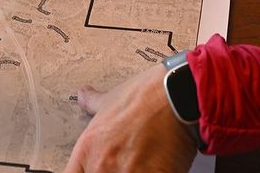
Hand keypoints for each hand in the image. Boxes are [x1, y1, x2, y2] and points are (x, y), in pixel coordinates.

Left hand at [64, 63, 197, 172]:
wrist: (176, 95)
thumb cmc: (145, 96)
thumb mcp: (110, 99)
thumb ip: (92, 104)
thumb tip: (83, 96)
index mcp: (88, 149)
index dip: (85, 172)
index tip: (94, 168)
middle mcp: (102, 166)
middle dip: (112, 171)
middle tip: (127, 163)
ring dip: (133, 172)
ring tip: (144, 163)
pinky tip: (160, 166)